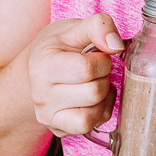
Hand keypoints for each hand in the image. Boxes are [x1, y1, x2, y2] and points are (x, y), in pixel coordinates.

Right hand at [25, 13, 122, 136]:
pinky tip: (92, 100)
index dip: (101, 59)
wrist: (38, 67)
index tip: (95, 54)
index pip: (86, 69)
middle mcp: (40, 95)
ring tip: (93, 83)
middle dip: (103, 78)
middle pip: (93, 93)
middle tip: (94, 70)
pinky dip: (98, 113)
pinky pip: (88, 127)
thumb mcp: (74, 28)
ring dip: (102, 97)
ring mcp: (47, 116)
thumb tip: (117, 46)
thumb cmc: (59, 47)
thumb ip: (98, 26)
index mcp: (42, 66)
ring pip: (92, 114)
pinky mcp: (57, 129)